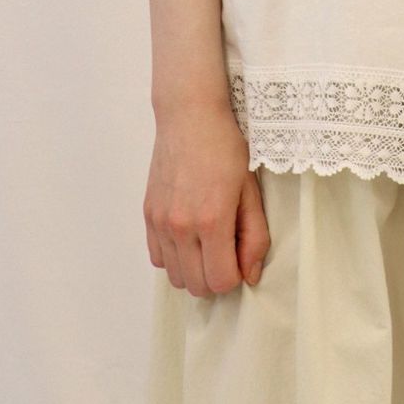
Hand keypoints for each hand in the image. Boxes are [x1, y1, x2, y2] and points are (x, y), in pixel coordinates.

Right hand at [143, 99, 270, 296]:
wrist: (190, 117)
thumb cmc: (226, 148)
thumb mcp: (251, 191)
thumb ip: (255, 237)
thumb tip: (250, 275)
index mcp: (212, 221)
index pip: (222, 281)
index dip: (237, 275)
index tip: (241, 255)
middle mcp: (180, 227)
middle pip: (197, 286)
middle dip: (217, 277)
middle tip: (227, 250)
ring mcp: (160, 222)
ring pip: (175, 277)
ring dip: (194, 270)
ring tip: (208, 244)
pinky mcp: (148, 215)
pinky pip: (158, 258)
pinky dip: (175, 257)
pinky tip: (189, 237)